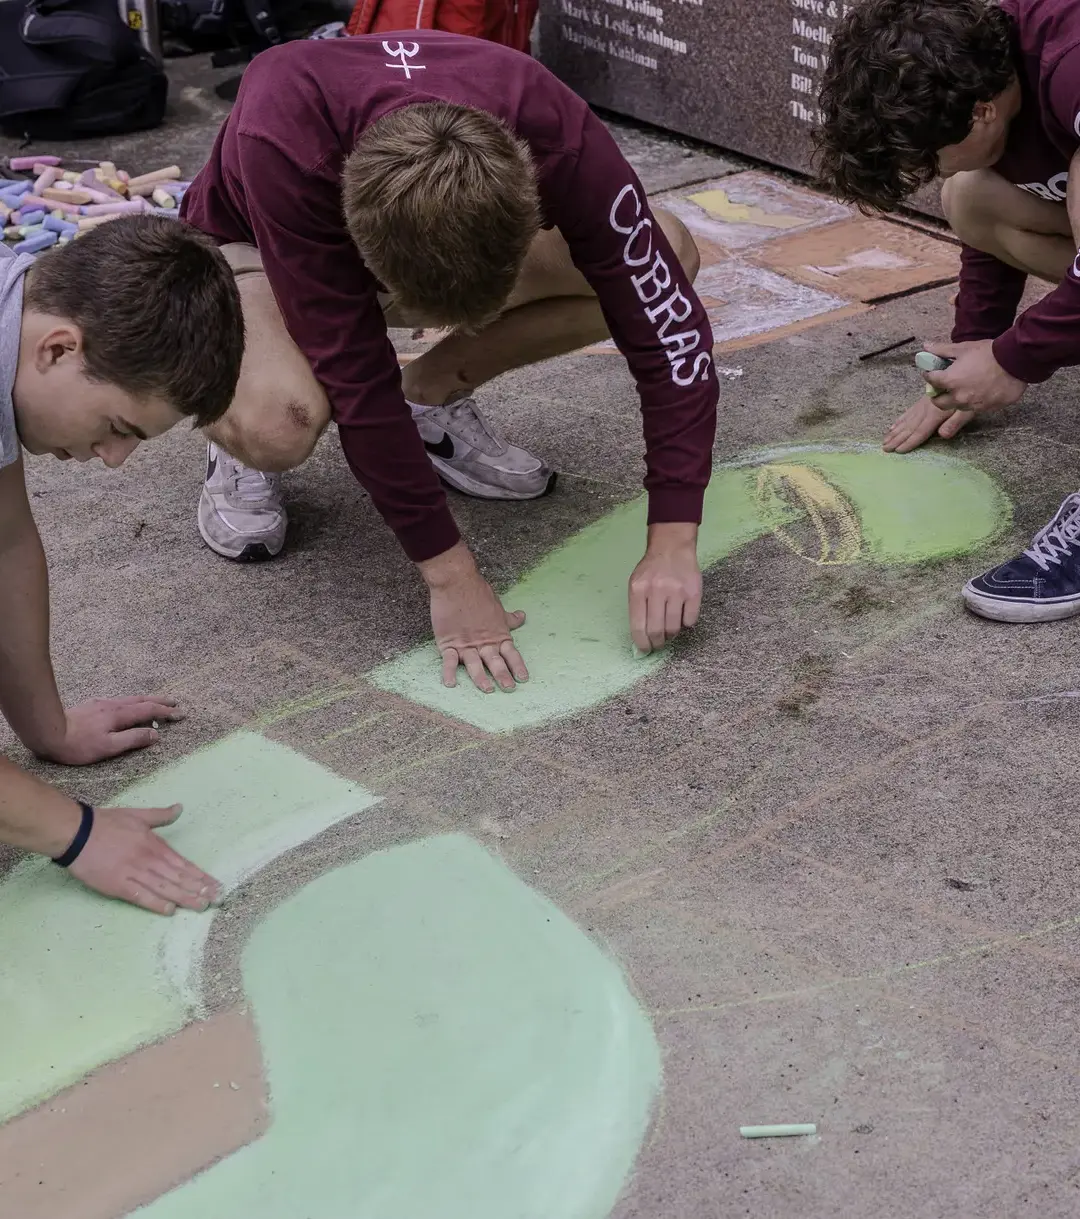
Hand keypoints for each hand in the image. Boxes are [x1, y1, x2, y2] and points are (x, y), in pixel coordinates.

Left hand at [33, 696, 182, 765]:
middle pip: (142, 700)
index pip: (149, 710)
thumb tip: (155, 735)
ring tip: (157, 702)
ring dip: (147, 700)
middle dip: (160, 701)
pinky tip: (127, 707)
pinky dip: (132, 702)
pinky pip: (119, 700)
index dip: (166, 712)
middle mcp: (113, 705)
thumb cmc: (78, 745)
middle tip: (175, 702)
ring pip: (130, 699)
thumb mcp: (109, 747)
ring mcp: (101, 703)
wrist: (48, 732)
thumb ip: (133, 739)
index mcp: (120, 715)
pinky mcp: (91, 705)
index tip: (181, 713)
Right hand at [69, 804, 220, 915]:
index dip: (200, 875)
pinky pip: (140, 896)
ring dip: (184, 897)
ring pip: (164, 888)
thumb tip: (179, 808)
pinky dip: (156, 903)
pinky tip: (170, 910)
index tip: (215, 884)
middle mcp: (149, 860)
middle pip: (178, 877)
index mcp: (155, 844)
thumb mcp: (139, 815)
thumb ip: (161, 815)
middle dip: (199, 889)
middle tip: (217, 898)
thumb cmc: (107, 822)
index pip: (183, 863)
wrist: (77, 832)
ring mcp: (134, 873)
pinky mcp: (117, 885)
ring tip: (201, 906)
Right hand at [423, 547, 527, 692]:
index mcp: (497, 634)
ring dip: (481, 678)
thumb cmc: (478, 592)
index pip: (511, 654)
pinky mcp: (448, 642)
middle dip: (503, 676)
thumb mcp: (497, 607)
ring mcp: (465, 643)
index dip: (518, 666)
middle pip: (495, 662)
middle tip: (509, 688)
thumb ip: (508, 618)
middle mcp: (483, 641)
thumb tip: (521, 617)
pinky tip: (450, 683)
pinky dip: (449, 672)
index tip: (524, 679)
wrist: (456, 582)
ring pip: (474, 664)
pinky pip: (448, 660)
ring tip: (487, 689)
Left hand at [628, 522, 701, 652]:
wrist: (672, 547)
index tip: (644, 650)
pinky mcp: (694, 592)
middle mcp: (657, 590)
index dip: (641, 643)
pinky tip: (681, 617)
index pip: (638, 626)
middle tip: (658, 645)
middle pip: (656, 630)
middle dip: (656, 643)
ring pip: (673, 628)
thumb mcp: (636, 584)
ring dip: (671, 636)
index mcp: (638, 590)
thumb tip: (641, 637)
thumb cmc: (651, 569)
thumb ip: (637, 608)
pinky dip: (685, 624)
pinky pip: (690, 620)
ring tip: (669, 632)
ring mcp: (677, 591)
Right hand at [883, 395, 974, 452]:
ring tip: (885, 440)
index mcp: (937, 413)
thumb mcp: (968, 408)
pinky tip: (893, 426)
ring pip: (906, 420)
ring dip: (895, 431)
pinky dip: (899, 420)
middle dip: (897, 438)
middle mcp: (926, 409)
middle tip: (884, 448)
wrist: (964, 373)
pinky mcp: (922, 401)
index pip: (921, 430)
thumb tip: (942, 435)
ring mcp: (923, 405)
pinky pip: (909, 412)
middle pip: (910, 426)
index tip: (898, 450)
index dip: (910, 441)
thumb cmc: (969, 393)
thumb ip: (955, 422)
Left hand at [921, 339, 1026, 412]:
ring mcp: (973, 405)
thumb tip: (926, 346)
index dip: (929, 375)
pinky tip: (978, 392)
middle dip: (938, 395)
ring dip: (954, 400)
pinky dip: (972, 402)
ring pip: (956, 407)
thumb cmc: (989, 353)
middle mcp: (959, 397)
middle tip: (943, 387)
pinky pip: (974, 408)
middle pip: (939, 403)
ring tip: (962, 389)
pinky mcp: (986, 409)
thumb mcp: (964, 348)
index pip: (930, 381)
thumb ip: (942, 350)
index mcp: (950, 381)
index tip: (932, 372)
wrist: (1017, 361)